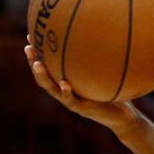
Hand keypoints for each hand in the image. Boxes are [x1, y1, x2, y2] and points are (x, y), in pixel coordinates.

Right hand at [24, 43, 140, 132]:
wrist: (125, 118)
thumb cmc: (116, 93)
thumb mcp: (107, 74)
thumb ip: (101, 60)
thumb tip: (103, 35)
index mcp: (68, 83)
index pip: (48, 68)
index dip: (38, 54)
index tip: (31, 36)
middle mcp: (67, 92)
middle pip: (43, 78)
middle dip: (34, 62)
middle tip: (28, 47)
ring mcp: (73, 102)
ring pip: (52, 89)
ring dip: (43, 77)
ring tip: (37, 64)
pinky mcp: (84, 110)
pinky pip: (71, 101)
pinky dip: (66, 92)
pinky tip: (64, 84)